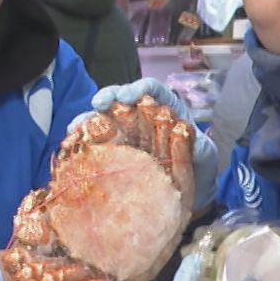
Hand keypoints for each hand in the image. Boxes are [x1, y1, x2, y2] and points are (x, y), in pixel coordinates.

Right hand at [89, 78, 219, 205]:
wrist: (191, 191)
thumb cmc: (197, 165)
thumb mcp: (205, 155)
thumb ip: (200, 145)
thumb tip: (191, 138)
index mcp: (166, 107)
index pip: (151, 90)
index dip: (138, 89)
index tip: (128, 96)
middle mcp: (143, 116)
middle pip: (122, 98)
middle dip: (108, 97)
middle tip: (99, 103)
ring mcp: (127, 133)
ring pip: (105, 118)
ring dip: (89, 119)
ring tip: (76, 126)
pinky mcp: (117, 151)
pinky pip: (99, 143)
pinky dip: (85, 142)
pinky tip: (74, 145)